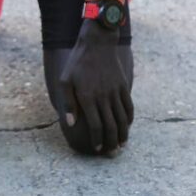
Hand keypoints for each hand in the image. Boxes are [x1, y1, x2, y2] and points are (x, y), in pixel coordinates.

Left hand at [59, 19, 133, 153]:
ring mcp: (115, 91)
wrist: (98, 42)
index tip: (97, 149)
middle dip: (111, 142)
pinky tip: (127, 125)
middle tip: (111, 153)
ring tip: (121, 145)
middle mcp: (103, 96)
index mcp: (88, 97)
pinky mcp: (123, 85)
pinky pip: (129, 106)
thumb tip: (71, 123)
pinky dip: (130, 118)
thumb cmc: (78, 62)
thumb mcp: (65, 80)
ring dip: (123, 134)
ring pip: (122, 118)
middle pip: (111, 126)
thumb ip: (68, 103)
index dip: (97, 140)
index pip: (96, 125)